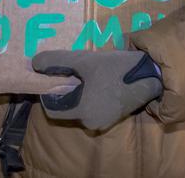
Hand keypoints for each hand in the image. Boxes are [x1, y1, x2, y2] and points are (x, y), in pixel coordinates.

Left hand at [32, 50, 161, 130]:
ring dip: (80, 90)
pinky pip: (93, 106)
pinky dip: (91, 94)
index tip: (53, 76)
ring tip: (89, 72)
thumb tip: (34, 63)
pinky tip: (100, 79)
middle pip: (67, 106)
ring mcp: (104, 121)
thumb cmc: (115, 69)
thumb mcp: (83, 60)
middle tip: (74, 70)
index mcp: (82, 113)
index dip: (49, 92)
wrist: (150, 74)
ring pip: (81, 105)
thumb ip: (57, 61)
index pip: (52, 109)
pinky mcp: (113, 116)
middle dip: (67, 88)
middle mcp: (91, 123)